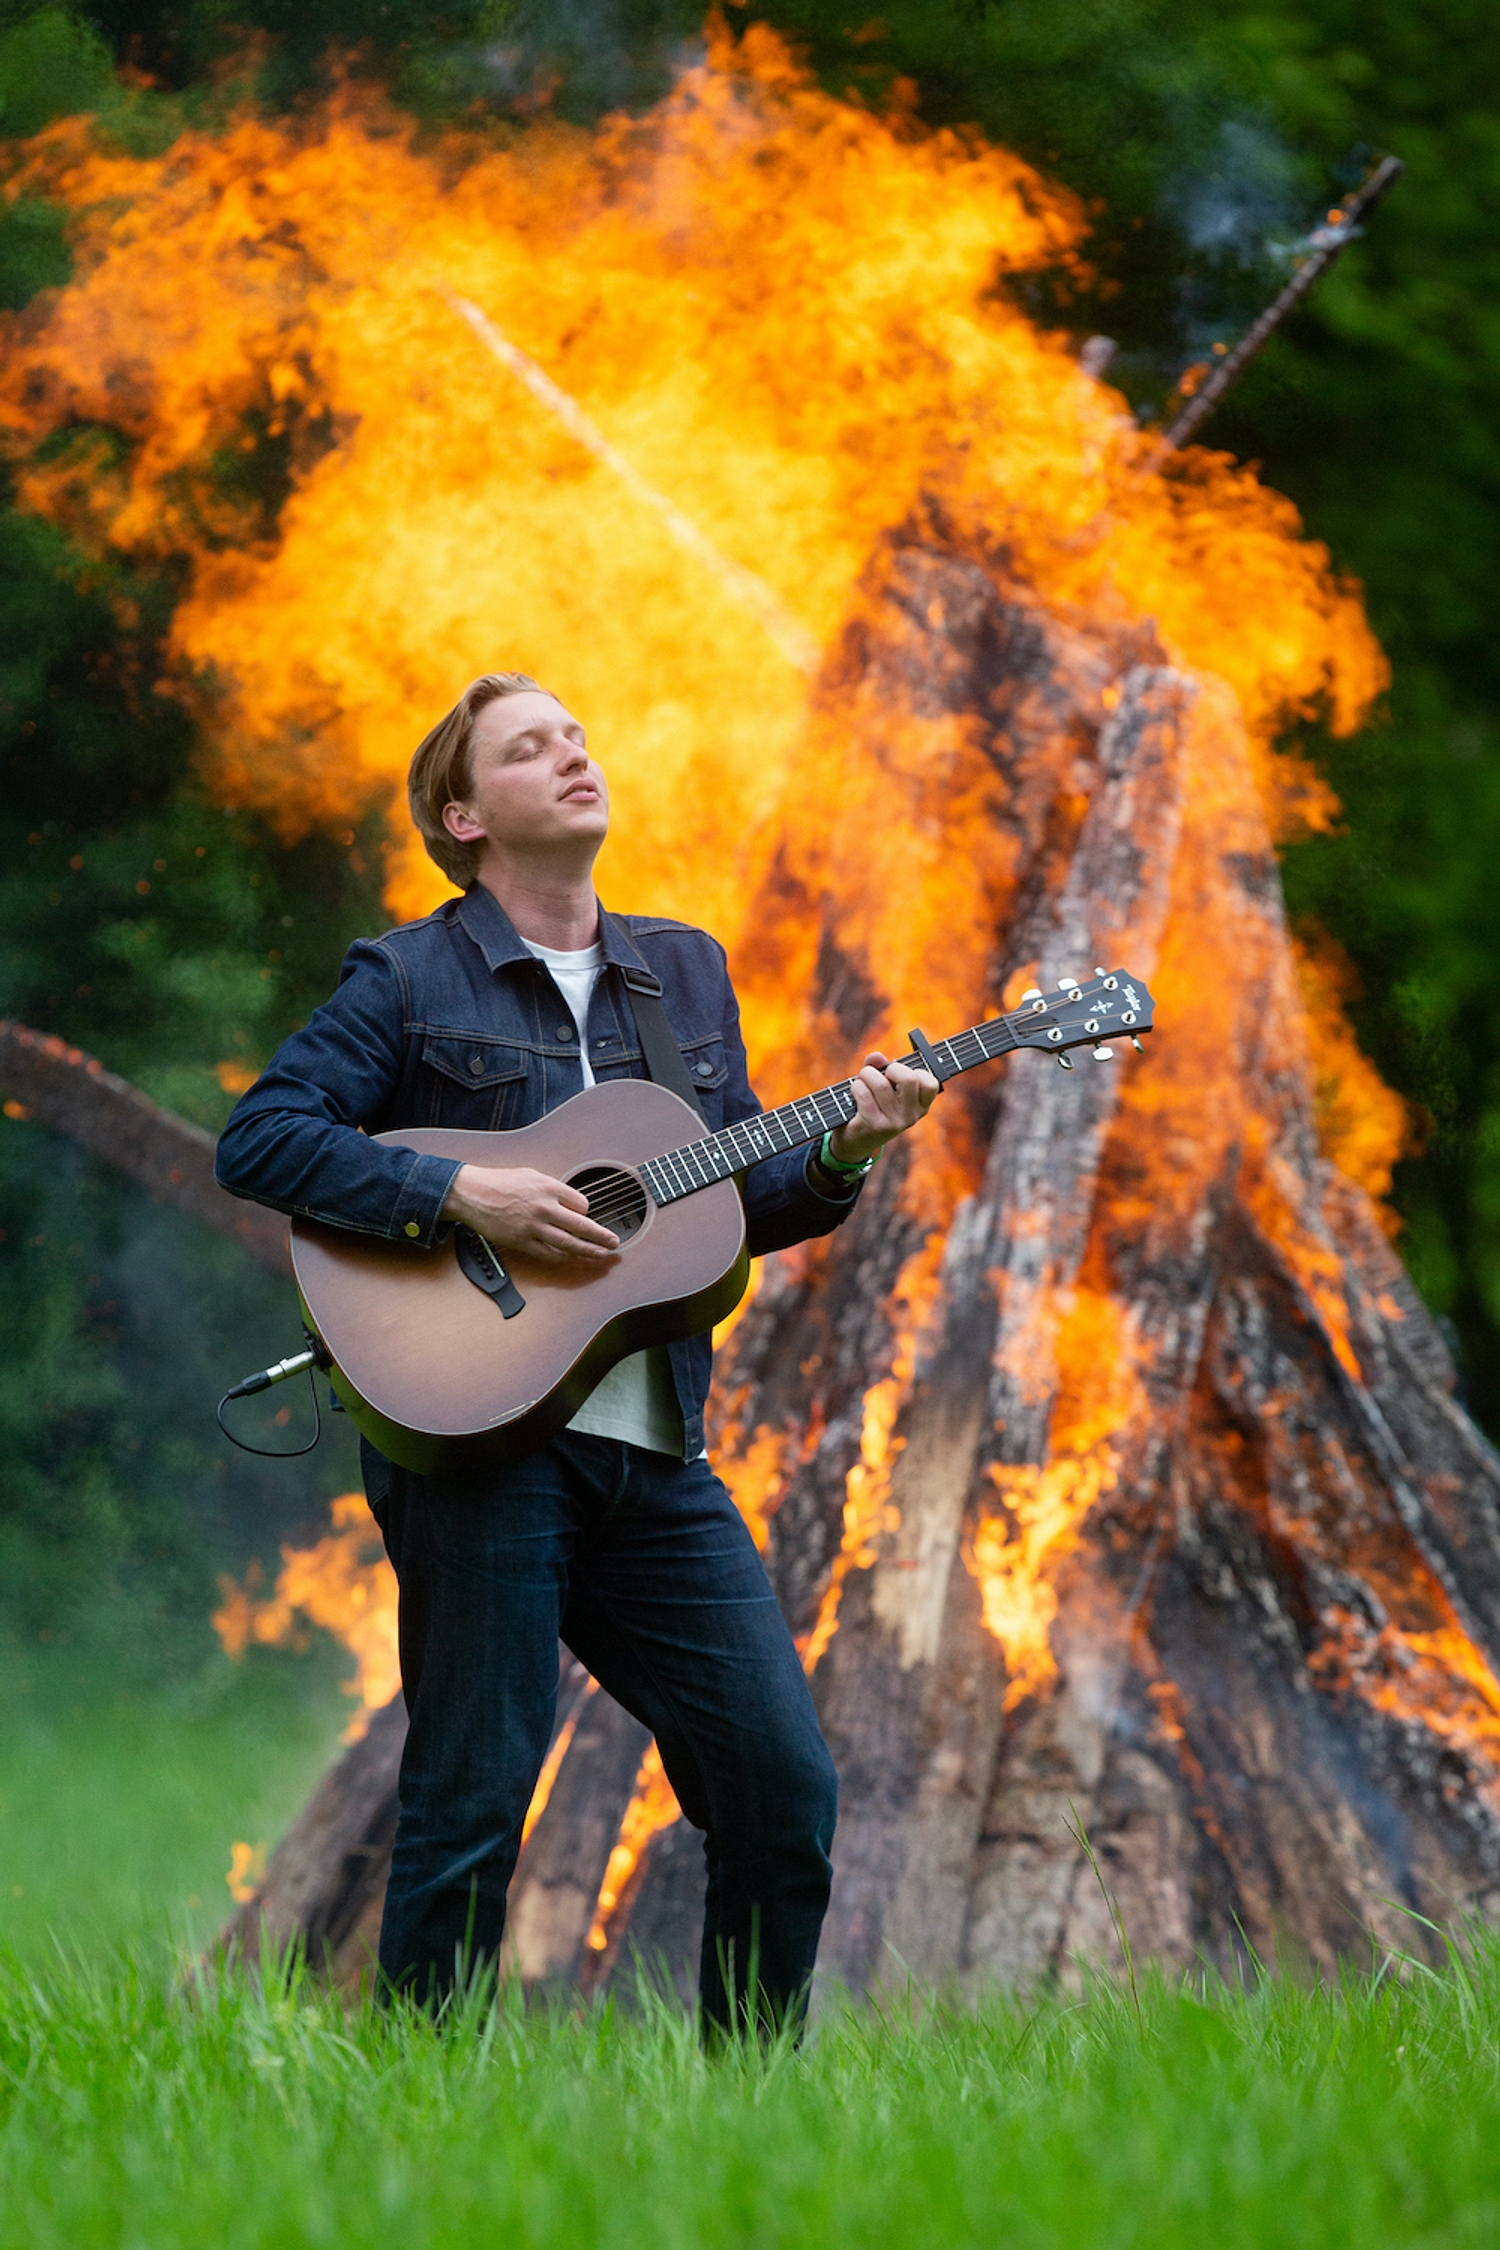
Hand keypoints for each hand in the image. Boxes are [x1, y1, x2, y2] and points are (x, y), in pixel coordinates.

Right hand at [441, 1165, 618, 1263]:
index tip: (585, 1214)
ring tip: (601, 1254)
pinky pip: (548, 1254)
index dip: (586, 1210)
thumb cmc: (501, 1182)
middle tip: (615, 1242)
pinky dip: (563, 1257)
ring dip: (588, 1250)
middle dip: (602, 1236)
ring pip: (568, 1244)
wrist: (473, 1194)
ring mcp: (534, 1227)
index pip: (581, 1204)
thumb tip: (573, 1203)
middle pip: (581, 1226)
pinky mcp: (522, 1241)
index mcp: (548, 1187)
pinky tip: (572, 1258)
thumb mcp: (532, 1175)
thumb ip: (553, 1188)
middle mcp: (544, 1208)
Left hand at [826, 1051, 939, 1166]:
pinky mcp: (875, 1125)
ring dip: (866, 1075)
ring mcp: (894, 1123)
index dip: (914, 1071)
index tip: (900, 1076)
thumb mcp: (883, 1086)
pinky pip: (864, 1093)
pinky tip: (855, 1091)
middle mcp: (911, 1116)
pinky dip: (856, 1086)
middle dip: (890, 1068)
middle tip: (881, 1074)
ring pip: (881, 1084)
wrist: (856, 1141)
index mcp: (920, 1106)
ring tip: (862, 1080)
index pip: (930, 1083)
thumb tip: (876, 1056)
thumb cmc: (874, 1107)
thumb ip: (882, 1067)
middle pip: (908, 1078)